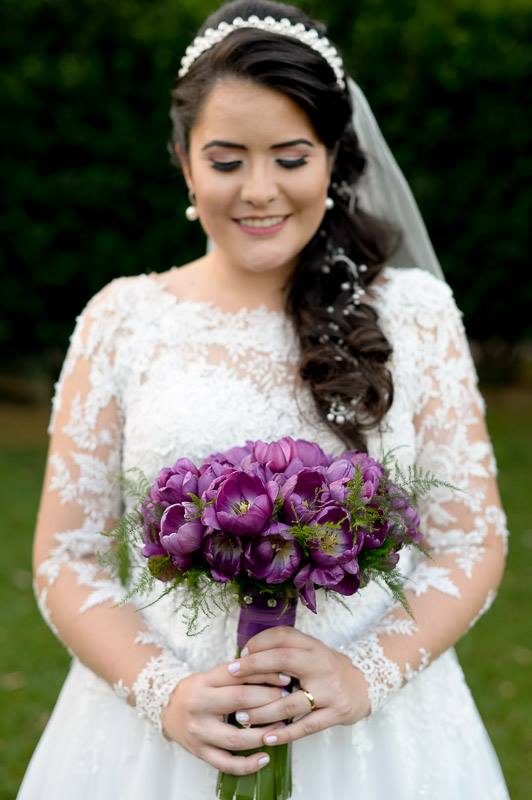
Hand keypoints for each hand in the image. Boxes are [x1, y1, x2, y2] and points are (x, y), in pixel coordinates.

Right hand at [161, 661, 289, 774]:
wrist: (166, 709)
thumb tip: (275, 673)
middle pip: (239, 701)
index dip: (265, 675)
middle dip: (268, 701)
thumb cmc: (197, 690)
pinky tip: (264, 758)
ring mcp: (198, 731)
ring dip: (262, 734)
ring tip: (281, 728)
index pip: (238, 675)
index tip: (285, 678)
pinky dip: (246, 765)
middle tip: (288, 700)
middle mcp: (199, 705)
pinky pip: (225, 764)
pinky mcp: (199, 752)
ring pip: (235, 737)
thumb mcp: (212, 675)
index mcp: (204, 681)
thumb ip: (238, 675)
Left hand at [225, 626, 370, 746]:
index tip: (238, 658)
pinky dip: (285, 733)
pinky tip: (266, 738)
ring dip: (263, 711)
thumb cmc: (326, 669)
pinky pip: (306, 726)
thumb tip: (247, 652)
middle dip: (254, 669)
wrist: (363, 686)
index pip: (283, 637)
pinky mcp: (336, 713)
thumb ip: (284, 648)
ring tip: (241, 718)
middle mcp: (321, 664)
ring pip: (290, 702)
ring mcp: (329, 690)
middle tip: (231, 678)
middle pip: (284, 660)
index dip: (258, 644)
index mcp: (313, 646)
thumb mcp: (310, 651)